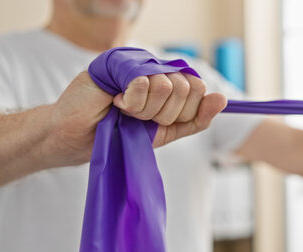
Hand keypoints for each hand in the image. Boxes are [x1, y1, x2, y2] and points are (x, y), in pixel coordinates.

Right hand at [48, 71, 226, 165]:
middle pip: (187, 88)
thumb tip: (223, 99)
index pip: (200, 90)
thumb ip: (195, 119)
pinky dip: (131, 101)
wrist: (80, 139)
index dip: (185, 113)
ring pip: (168, 86)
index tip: (159, 122)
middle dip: (164, 115)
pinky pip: (145, 81)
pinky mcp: (119, 62)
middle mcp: (157, 68)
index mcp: (170, 83)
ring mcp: (139, 62)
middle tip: (138, 117)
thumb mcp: (165, 132)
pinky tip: (115, 101)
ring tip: (124, 110)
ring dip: (145, 110)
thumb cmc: (119, 134)